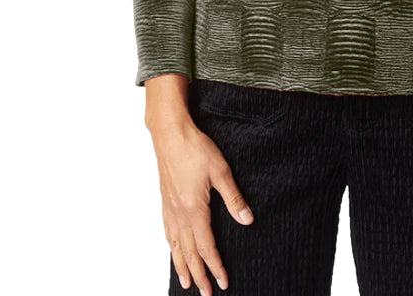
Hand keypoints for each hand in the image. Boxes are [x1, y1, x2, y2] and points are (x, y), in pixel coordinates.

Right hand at [148, 117, 254, 294]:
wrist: (170, 133)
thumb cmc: (195, 148)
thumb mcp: (221, 171)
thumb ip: (234, 198)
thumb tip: (247, 220)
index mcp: (194, 210)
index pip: (206, 247)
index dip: (215, 266)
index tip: (223, 283)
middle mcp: (179, 214)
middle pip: (189, 252)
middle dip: (198, 274)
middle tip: (206, 294)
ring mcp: (169, 208)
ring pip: (175, 245)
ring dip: (181, 265)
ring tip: (186, 282)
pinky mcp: (165, 200)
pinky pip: (167, 231)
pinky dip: (170, 247)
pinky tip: (172, 249)